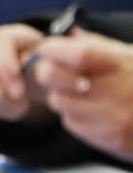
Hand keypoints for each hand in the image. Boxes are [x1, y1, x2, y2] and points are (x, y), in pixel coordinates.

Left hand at [32, 29, 132, 161]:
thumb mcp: (127, 56)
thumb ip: (96, 44)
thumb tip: (67, 33)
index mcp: (121, 65)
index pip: (77, 54)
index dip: (55, 49)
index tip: (47, 49)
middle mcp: (117, 92)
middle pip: (53, 76)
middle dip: (49, 72)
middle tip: (56, 73)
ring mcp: (113, 118)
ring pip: (57, 101)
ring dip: (62, 96)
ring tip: (80, 94)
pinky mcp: (111, 139)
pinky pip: (71, 123)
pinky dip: (75, 116)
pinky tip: (92, 112)